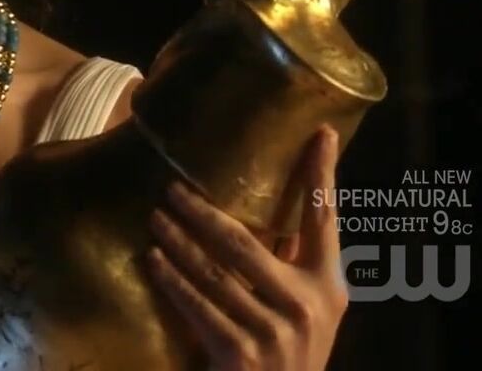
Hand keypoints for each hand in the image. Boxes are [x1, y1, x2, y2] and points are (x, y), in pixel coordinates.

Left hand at [145, 124, 347, 370]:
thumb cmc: (289, 354)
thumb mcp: (307, 311)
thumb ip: (293, 268)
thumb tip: (272, 213)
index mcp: (328, 287)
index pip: (325, 221)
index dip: (321, 176)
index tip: (319, 133)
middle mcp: (305, 304)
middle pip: (246, 242)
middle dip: (203, 211)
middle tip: (173, 188)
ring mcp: (273, 331)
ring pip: (213, 272)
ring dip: (178, 243)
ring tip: (155, 218)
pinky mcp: (241, 354)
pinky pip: (197, 306)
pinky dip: (171, 280)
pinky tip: (153, 262)